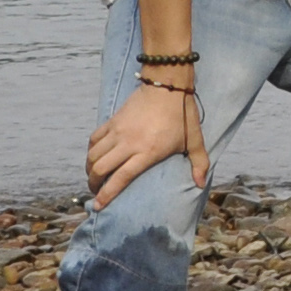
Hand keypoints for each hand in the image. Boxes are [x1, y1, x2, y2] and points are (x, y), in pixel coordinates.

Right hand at [87, 79, 208, 205]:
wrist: (167, 84)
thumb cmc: (183, 114)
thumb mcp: (195, 139)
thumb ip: (199, 163)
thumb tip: (200, 185)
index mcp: (147, 152)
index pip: (120, 178)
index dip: (107, 195)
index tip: (97, 206)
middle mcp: (128, 143)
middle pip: (101, 168)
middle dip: (93, 184)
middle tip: (95, 191)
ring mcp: (118, 131)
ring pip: (94, 155)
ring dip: (89, 169)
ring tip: (93, 177)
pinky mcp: (113, 120)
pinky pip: (94, 138)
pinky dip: (90, 150)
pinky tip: (94, 157)